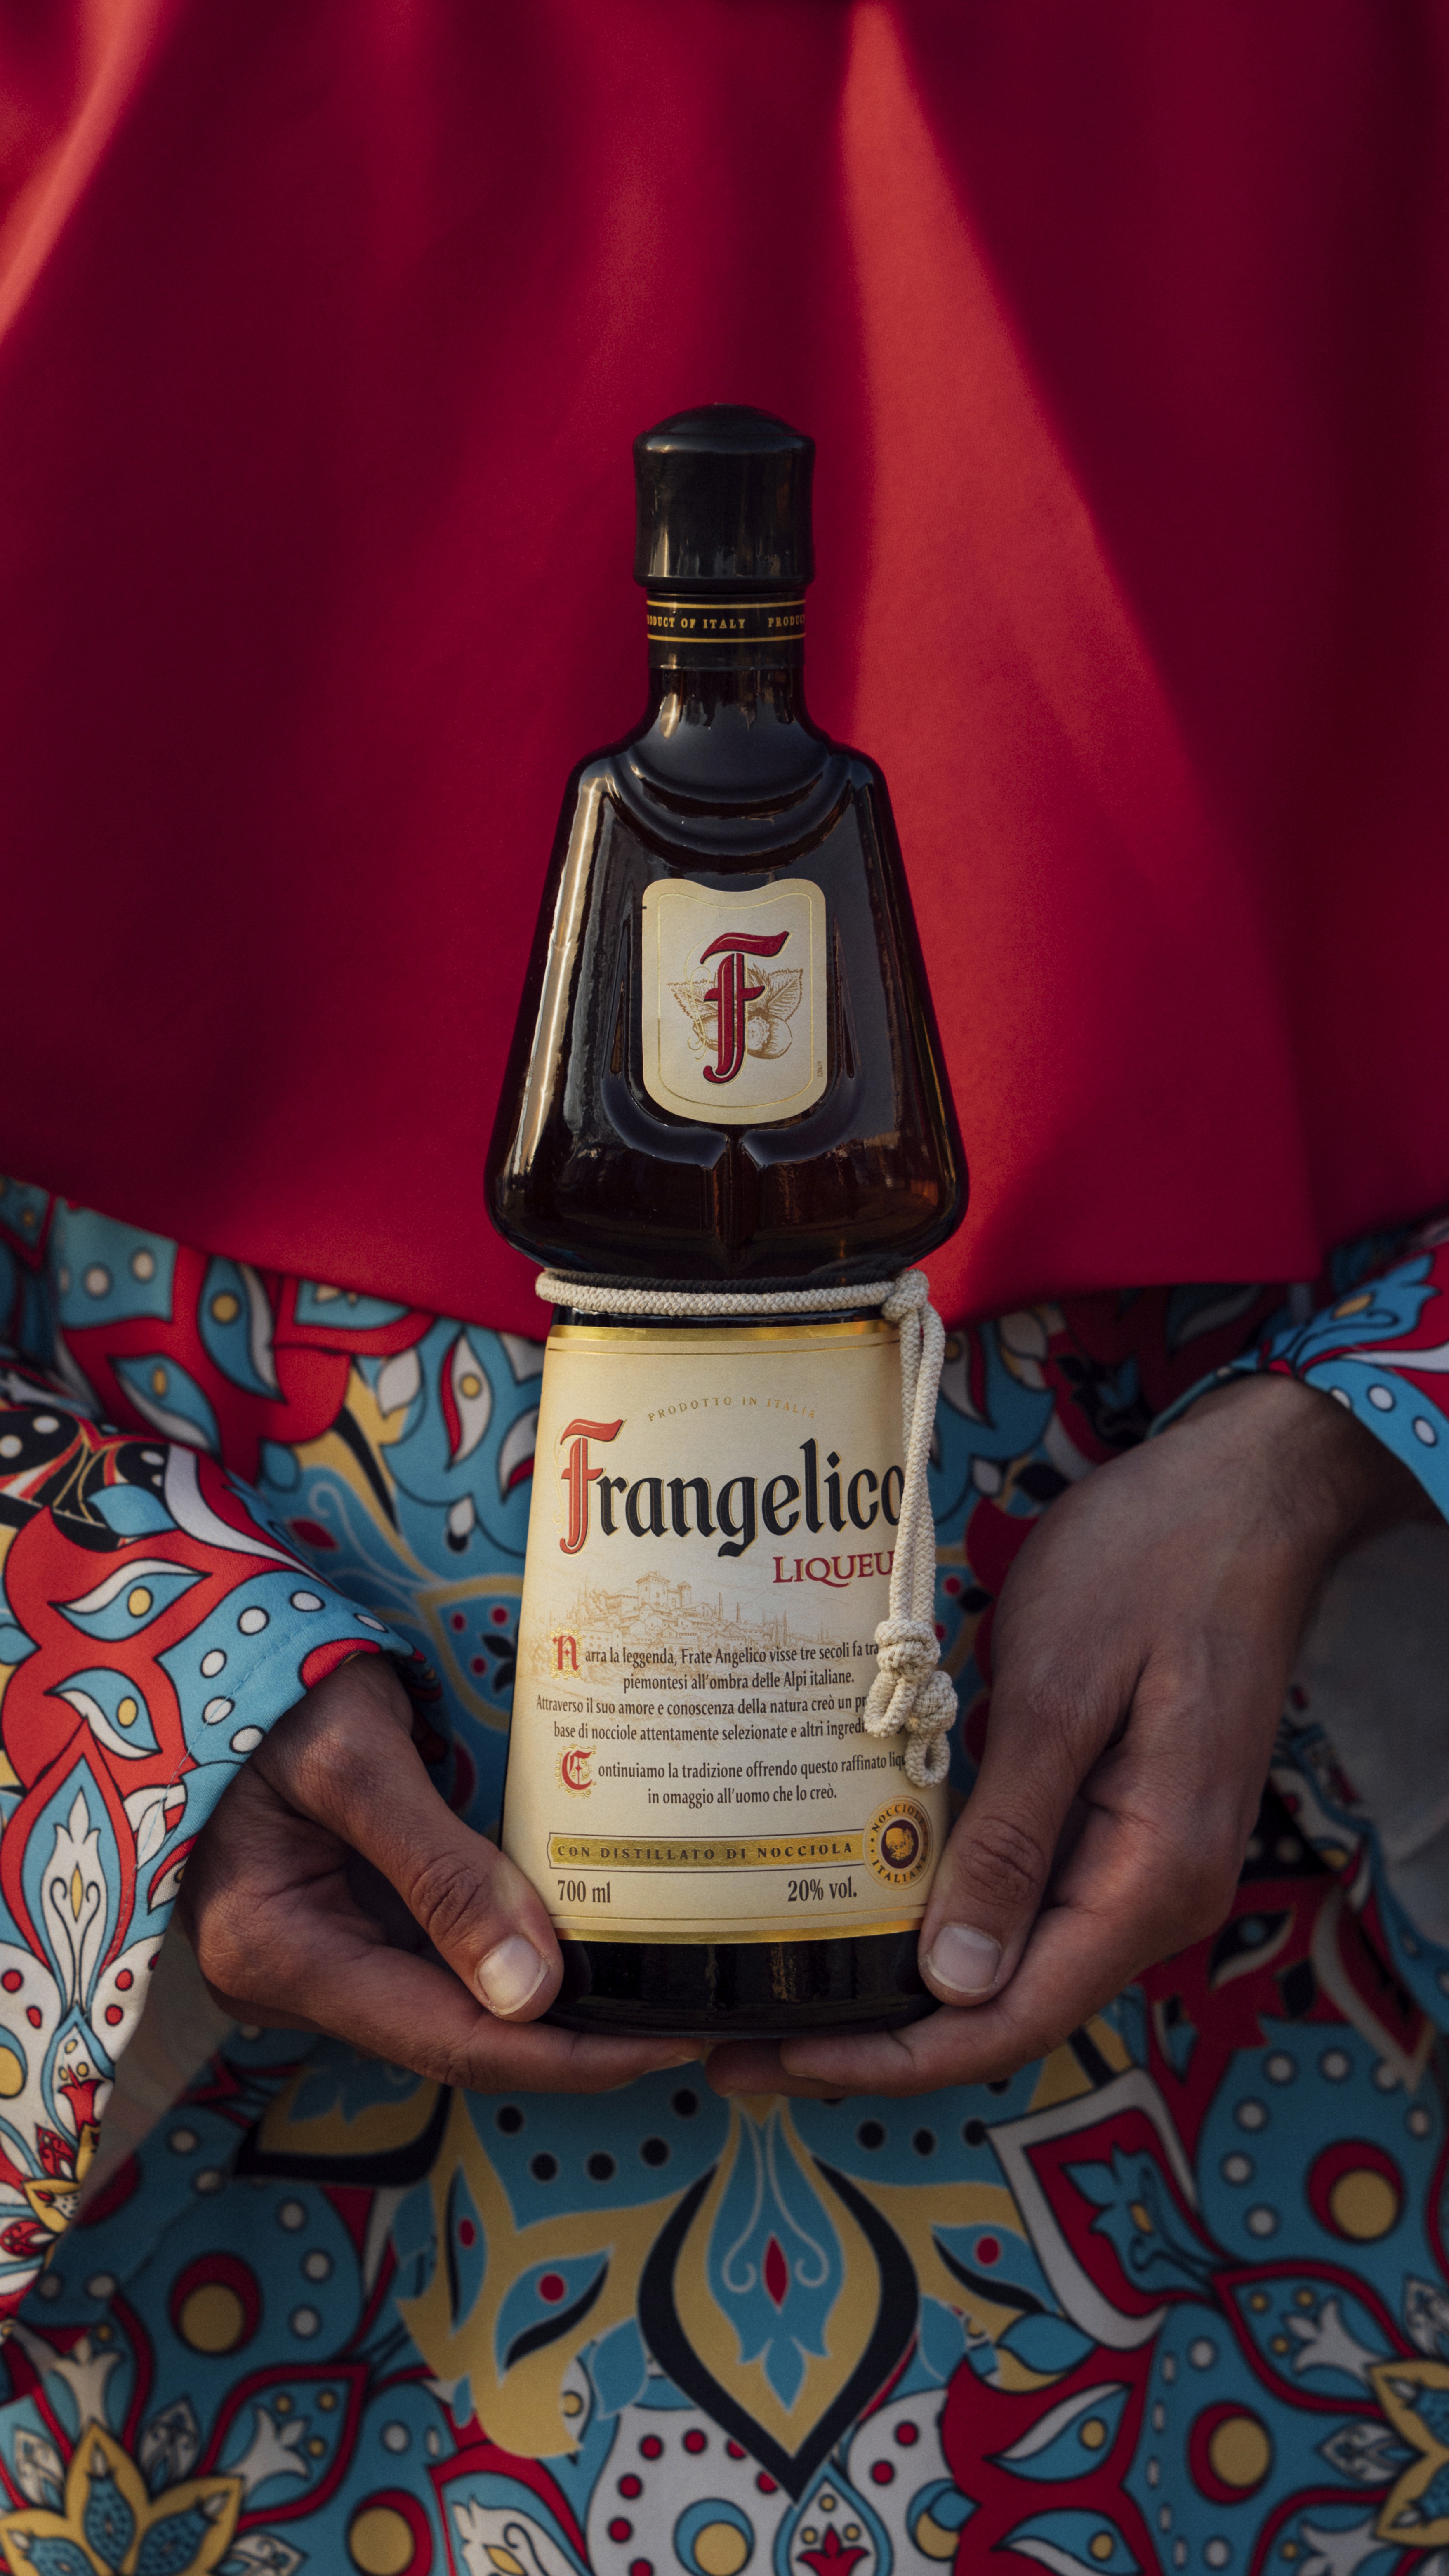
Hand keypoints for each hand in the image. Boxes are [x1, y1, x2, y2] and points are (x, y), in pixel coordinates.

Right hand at [178, 1649, 697, 2090]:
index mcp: (277, 1954)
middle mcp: (288, 1981)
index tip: (662, 2042)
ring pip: (447, 2010)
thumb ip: (440, 1872)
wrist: (213, 1654)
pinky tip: (578, 1942)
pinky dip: (505, 1962)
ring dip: (544, 2006)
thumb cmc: (278, 1691)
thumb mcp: (357, 1760)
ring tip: (649, 1985)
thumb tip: (532, 1992)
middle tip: (682, 2017)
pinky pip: (433, 1967)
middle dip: (569, 2040)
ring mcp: (310, 1961)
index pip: (448, 2043)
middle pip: (452, 2041)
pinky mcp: (336, 1930)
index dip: (563, 2056)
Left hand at [710, 1371, 1431, 2100]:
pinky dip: (944, 1916)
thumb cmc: (1155, 1564)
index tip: (771, 2060)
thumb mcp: (1060, 1690)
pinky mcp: (1120, 1818)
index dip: (888, 2057)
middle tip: (742, 2036)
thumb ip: (1011, 1839)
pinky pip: (1028, 1897)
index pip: (1010, 2019)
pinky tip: (866, 1900)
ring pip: (1013, 1961)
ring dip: (904, 1983)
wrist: (1248, 1493)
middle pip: (1006, 2008)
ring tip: (784, 1981)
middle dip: (877, 2035)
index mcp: (1153, 1876)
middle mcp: (1157, 1894)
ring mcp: (1142, 1859)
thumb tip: (953, 1982)